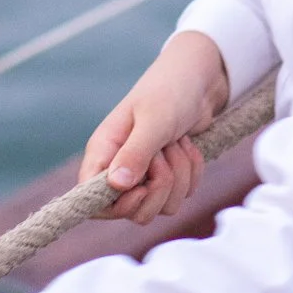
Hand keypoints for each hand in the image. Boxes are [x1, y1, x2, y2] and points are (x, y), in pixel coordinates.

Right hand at [79, 30, 228, 223]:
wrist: (200, 81)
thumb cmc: (169, 92)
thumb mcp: (154, 120)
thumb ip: (135, 152)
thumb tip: (116, 186)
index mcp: (104, 152)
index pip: (93, 200)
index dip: (116, 206)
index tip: (141, 188)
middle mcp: (119, 168)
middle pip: (133, 211)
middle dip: (159, 187)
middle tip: (165, 152)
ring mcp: (145, 175)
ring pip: (161, 207)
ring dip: (180, 176)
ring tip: (178, 142)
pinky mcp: (168, 177)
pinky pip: (181, 196)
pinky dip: (192, 173)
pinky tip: (189, 147)